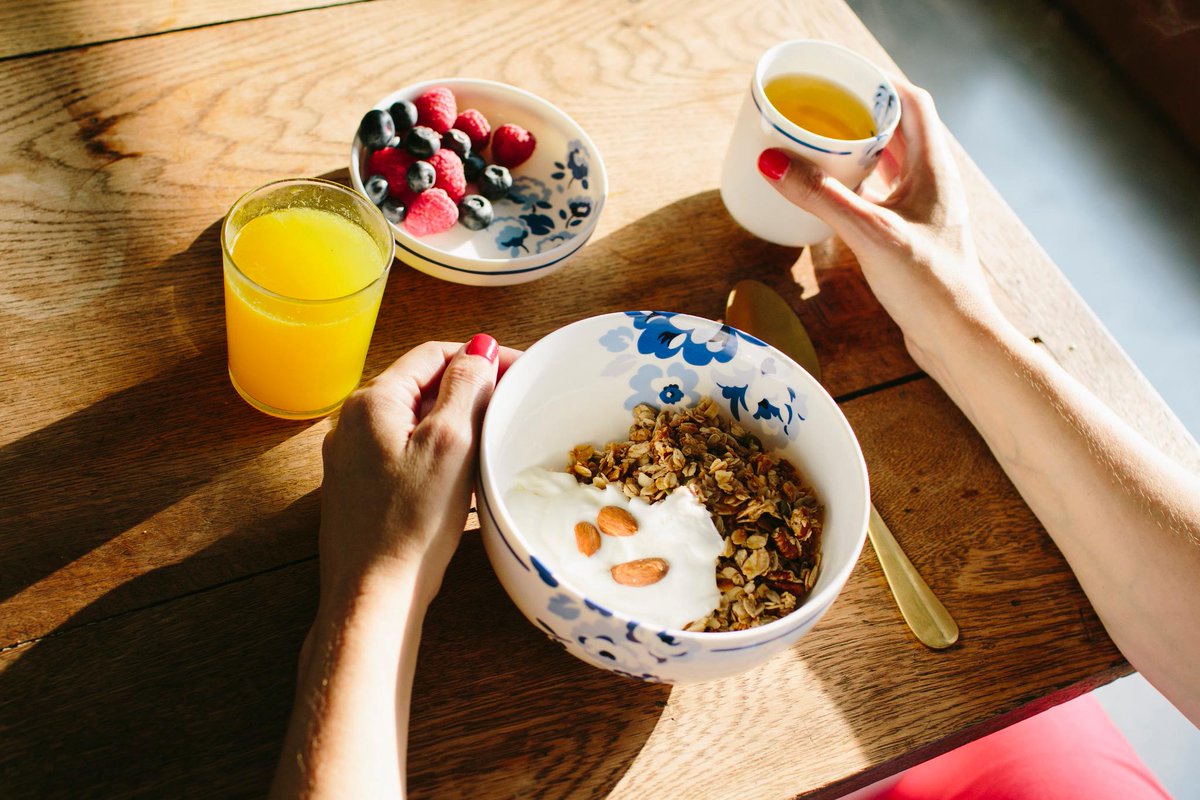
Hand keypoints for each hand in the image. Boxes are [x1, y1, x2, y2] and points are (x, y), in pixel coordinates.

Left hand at [317, 336, 518, 604]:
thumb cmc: (411, 522)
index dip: (480, 356)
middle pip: (421, 384)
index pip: (433, 354)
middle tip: (511, 404)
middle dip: (468, 388)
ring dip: (454, 420)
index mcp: (372, 401)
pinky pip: (403, 450)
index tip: (519, 371)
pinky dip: (436, 450)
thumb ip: (465, 387)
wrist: (373, 593)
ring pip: (413, 419)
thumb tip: (479, 347)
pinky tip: (460, 473)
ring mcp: (352, 456)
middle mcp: (353, 422)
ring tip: (492, 437)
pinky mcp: (358, 486)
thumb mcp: (450, 443)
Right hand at [756, 76, 1002, 368]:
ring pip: (890, 165)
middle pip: (899, 131)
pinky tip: (835, 198)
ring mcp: (925, 210)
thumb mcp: (869, 233)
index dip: (880, 84)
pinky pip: (884, 196)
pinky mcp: (913, 236)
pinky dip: (859, 187)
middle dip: (860, 117)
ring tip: (820, 148)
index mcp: (934, 168)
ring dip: (859, 153)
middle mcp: (933, 183)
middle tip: (820, 113)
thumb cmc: (929, 285)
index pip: (913, 103)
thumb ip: (820, 196)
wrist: (957, 338)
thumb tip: (772, 162)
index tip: (842, 80)